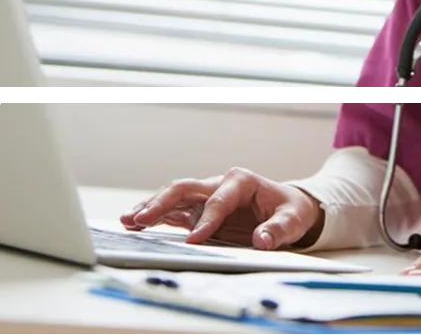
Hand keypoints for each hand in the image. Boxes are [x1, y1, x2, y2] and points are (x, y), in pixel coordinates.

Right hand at [119, 167, 322, 250]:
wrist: (287, 208)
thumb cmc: (289, 211)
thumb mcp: (292, 220)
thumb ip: (277, 230)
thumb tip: (262, 240)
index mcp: (241, 180)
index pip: (218, 200)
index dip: (206, 220)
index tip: (194, 239)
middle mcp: (218, 183)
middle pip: (185, 189)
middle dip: (162, 203)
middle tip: (141, 219)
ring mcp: (206, 196)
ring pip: (173, 197)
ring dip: (151, 208)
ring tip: (128, 221)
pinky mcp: (199, 210)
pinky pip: (174, 212)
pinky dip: (155, 217)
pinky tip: (136, 225)